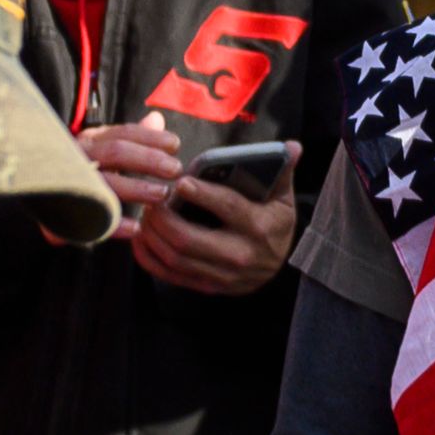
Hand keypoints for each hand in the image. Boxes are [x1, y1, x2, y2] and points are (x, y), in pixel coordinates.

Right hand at [60, 113, 182, 240]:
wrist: (43, 198)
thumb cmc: (85, 172)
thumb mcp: (107, 151)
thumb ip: (133, 139)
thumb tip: (157, 118)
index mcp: (90, 141)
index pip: (122, 133)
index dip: (150, 138)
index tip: (176, 145)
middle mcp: (77, 157)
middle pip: (116, 152)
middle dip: (148, 159)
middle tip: (175, 170)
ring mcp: (69, 184)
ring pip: (105, 182)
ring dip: (136, 188)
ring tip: (161, 195)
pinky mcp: (61, 215)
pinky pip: (91, 218)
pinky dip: (114, 224)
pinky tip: (136, 228)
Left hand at [132, 162, 297, 296]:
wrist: (277, 265)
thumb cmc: (275, 221)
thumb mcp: (283, 196)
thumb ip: (284, 170)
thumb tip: (294, 146)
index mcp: (260, 227)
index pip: (228, 208)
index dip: (202, 194)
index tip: (180, 181)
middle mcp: (240, 256)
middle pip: (190, 240)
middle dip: (164, 218)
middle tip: (152, 197)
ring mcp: (222, 277)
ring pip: (176, 259)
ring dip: (153, 236)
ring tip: (145, 214)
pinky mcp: (207, 288)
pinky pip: (170, 276)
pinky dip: (150, 259)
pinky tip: (140, 239)